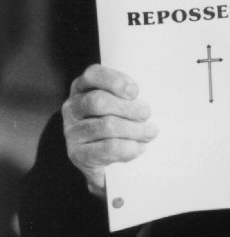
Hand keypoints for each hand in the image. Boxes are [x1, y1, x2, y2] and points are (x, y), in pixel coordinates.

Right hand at [62, 64, 157, 197]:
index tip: (135, 91)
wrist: (103, 162)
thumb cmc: (117, 124)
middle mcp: (72, 107)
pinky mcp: (77, 153)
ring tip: (149, 132)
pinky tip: (139, 147)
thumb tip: (147, 105)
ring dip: (134, 129)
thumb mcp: (121, 104)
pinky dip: (128, 148)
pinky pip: (108, 148)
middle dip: (128, 108)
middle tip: (146, 114)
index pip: (92, 75)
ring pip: (106, 126)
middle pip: (98, 101)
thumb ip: (129, 98)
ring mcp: (72, 131)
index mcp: (83, 88)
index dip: (115, 81)